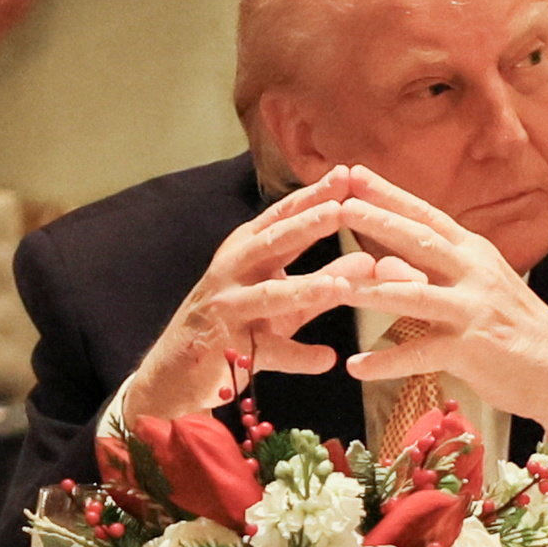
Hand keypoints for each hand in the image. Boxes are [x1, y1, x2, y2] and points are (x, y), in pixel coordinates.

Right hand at [119, 169, 427, 422]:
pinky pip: (268, 352)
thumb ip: (323, 280)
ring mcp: (226, 309)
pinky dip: (299, 356)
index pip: (282, 217)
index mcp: (245, 250)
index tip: (346, 174)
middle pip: (271, 243)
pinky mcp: (225, 348)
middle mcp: (232, 272)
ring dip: (304, 290)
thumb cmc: (236, 325)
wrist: (177, 372)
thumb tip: (370, 260)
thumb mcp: (283, 299)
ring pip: (268, 296)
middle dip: (307, 225)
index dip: (313, 196)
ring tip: (339, 286)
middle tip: (341, 209)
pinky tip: (327, 359)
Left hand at [304, 174, 547, 455]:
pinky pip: (422, 353)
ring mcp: (474, 310)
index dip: (390, 195)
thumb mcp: (476, 289)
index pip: (427, 216)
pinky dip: (388, 361)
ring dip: (372, 289)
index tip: (354, 174)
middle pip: (421, 242)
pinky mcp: (473, 349)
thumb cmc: (513, 329)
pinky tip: (357, 366)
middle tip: (338, 206)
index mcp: (474, 253)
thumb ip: (432, 273)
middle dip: (378, 222)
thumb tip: (383, 262)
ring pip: (415, 295)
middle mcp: (475, 273)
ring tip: (334, 285)